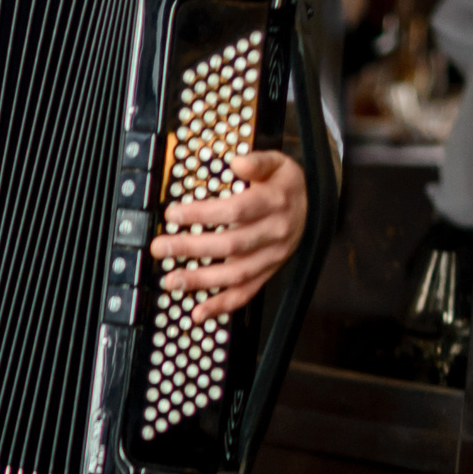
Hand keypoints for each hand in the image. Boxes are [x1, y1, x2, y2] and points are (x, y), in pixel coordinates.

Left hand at [150, 148, 308, 319]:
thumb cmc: (285, 185)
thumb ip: (258, 161)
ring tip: (171, 280)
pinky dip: (222, 305)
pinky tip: (199, 312)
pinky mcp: (269, 273)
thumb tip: (237, 162)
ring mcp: (272, 257)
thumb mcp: (278, 163)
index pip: (236, 211)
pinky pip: (246, 293)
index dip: (203, 214)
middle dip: (191, 248)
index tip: (173, 214)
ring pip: (236, 274)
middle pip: (231, 245)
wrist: (312, 208)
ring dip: (201, 280)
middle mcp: (275, 233)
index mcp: (275, 203)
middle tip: (160, 247)